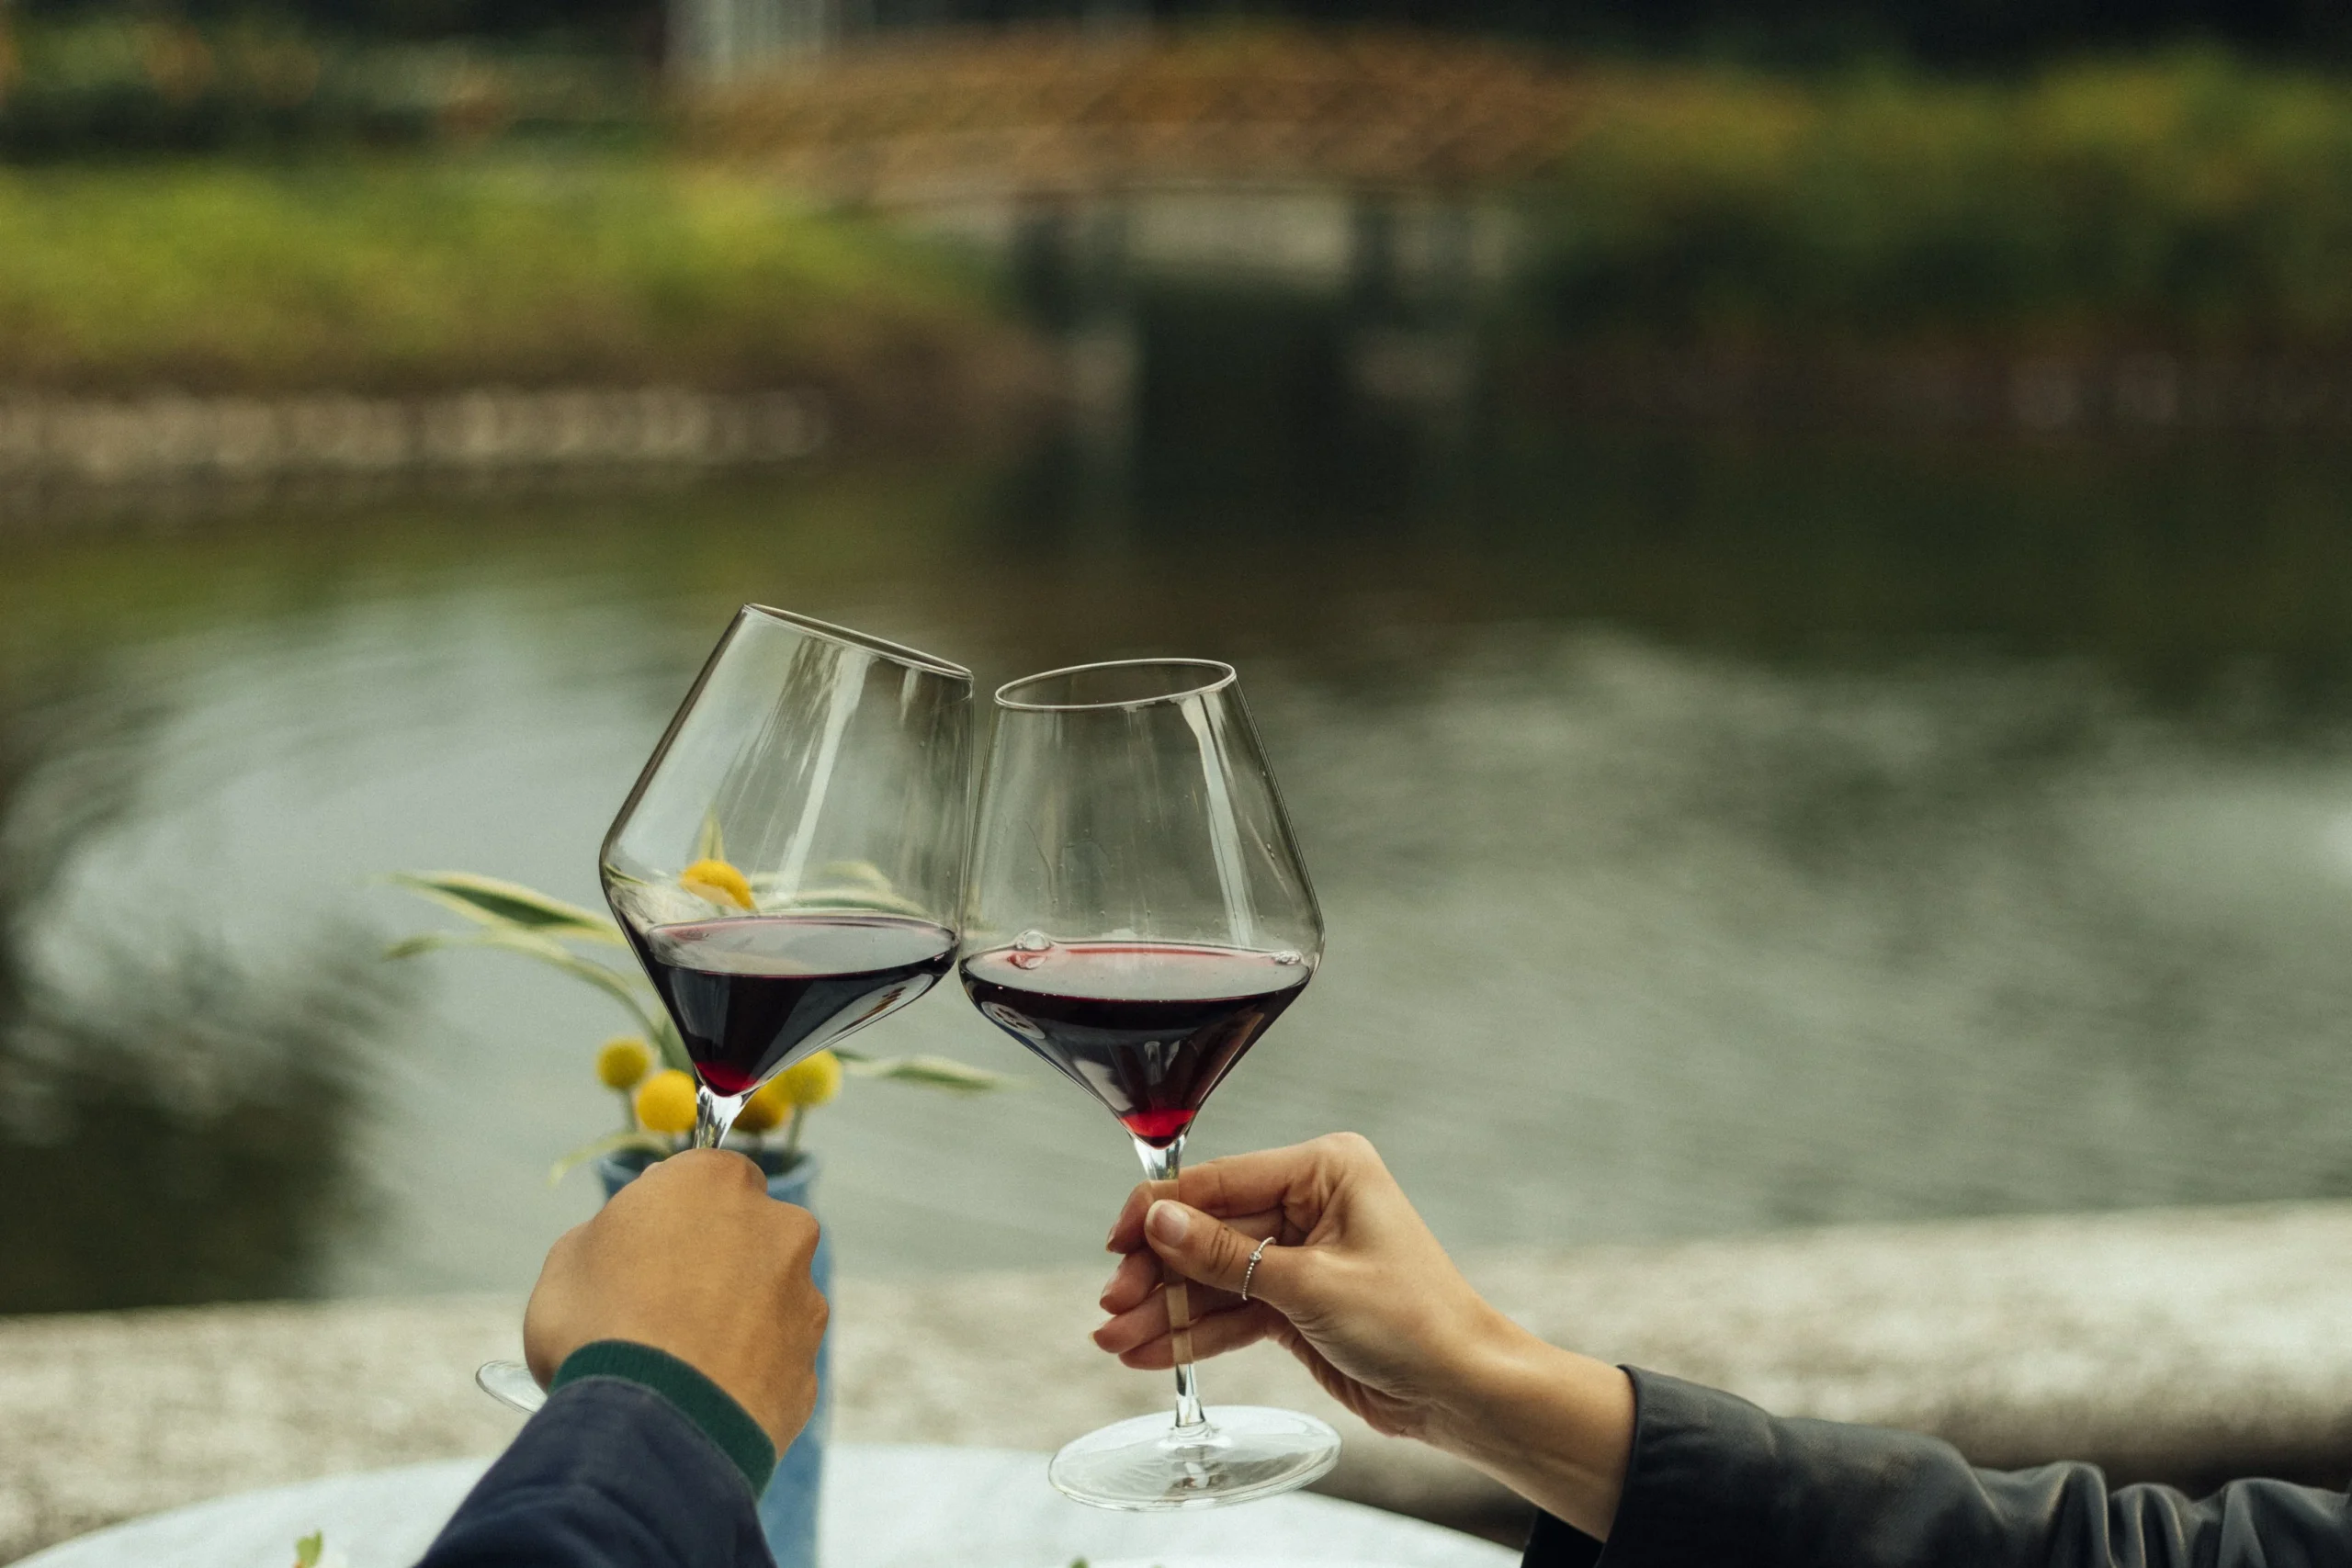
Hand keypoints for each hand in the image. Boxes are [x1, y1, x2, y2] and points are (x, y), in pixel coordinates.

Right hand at [523, 1149, 826, 1453]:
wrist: (652, 1426)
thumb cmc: (598, 1327)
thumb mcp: (569, 1258)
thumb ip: (613, 1234)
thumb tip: (628, 1243)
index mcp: (718, 1182)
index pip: (706, 1175)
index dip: (675, 1211)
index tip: (648, 1243)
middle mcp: (779, 1228)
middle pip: (751, 1233)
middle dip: (718, 1262)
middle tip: (665, 1308)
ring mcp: (803, 1300)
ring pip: (770, 1300)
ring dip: (737, 1321)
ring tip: (680, 1368)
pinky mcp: (808, 1368)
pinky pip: (773, 1364)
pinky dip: (745, 1377)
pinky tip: (702, 1403)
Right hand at [1094, 1132, 1633, 1539]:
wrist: (1463, 1390)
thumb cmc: (1416, 1323)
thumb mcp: (1309, 1285)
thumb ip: (1226, 1255)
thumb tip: (1159, 1222)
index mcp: (1325, 1170)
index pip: (1221, 1181)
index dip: (1162, 1213)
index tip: (1117, 1244)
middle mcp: (1310, 1203)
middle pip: (1209, 1232)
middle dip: (1158, 1274)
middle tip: (1112, 1308)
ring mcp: (1300, 1253)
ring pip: (1213, 1277)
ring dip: (1166, 1310)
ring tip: (1116, 1341)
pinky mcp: (1295, 1301)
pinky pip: (1232, 1310)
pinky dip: (1194, 1333)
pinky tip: (1151, 1352)